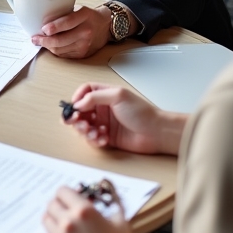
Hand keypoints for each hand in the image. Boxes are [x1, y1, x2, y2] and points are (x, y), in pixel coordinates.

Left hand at [32, 5, 111, 58]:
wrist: (105, 26)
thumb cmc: (88, 16)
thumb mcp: (77, 8)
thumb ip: (63, 14)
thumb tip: (41, 20)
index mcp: (84, 16)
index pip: (66, 23)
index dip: (52, 27)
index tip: (42, 29)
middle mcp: (86, 31)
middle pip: (61, 40)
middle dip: (44, 41)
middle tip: (35, 38)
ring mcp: (85, 44)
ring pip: (60, 50)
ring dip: (48, 47)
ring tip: (40, 42)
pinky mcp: (83, 54)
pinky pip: (64, 55)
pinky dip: (55, 51)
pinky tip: (50, 46)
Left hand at [44, 186, 141, 232]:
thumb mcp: (121, 222)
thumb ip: (114, 201)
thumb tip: (109, 187)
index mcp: (83, 210)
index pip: (62, 191)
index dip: (68, 193)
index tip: (73, 197)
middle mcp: (68, 221)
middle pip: (51, 203)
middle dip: (60, 203)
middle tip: (68, 208)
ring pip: (46, 218)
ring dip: (54, 216)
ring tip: (64, 221)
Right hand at [64, 83, 184, 154]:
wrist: (156, 133)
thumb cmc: (142, 112)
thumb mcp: (118, 96)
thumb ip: (95, 96)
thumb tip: (78, 103)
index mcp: (105, 94)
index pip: (84, 92)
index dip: (77, 99)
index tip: (75, 107)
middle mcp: (103, 108)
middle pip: (80, 111)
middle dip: (76, 118)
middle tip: (79, 123)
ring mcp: (104, 123)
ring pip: (84, 126)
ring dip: (85, 131)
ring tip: (93, 133)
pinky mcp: (107, 137)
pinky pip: (93, 139)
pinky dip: (95, 140)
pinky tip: (103, 139)